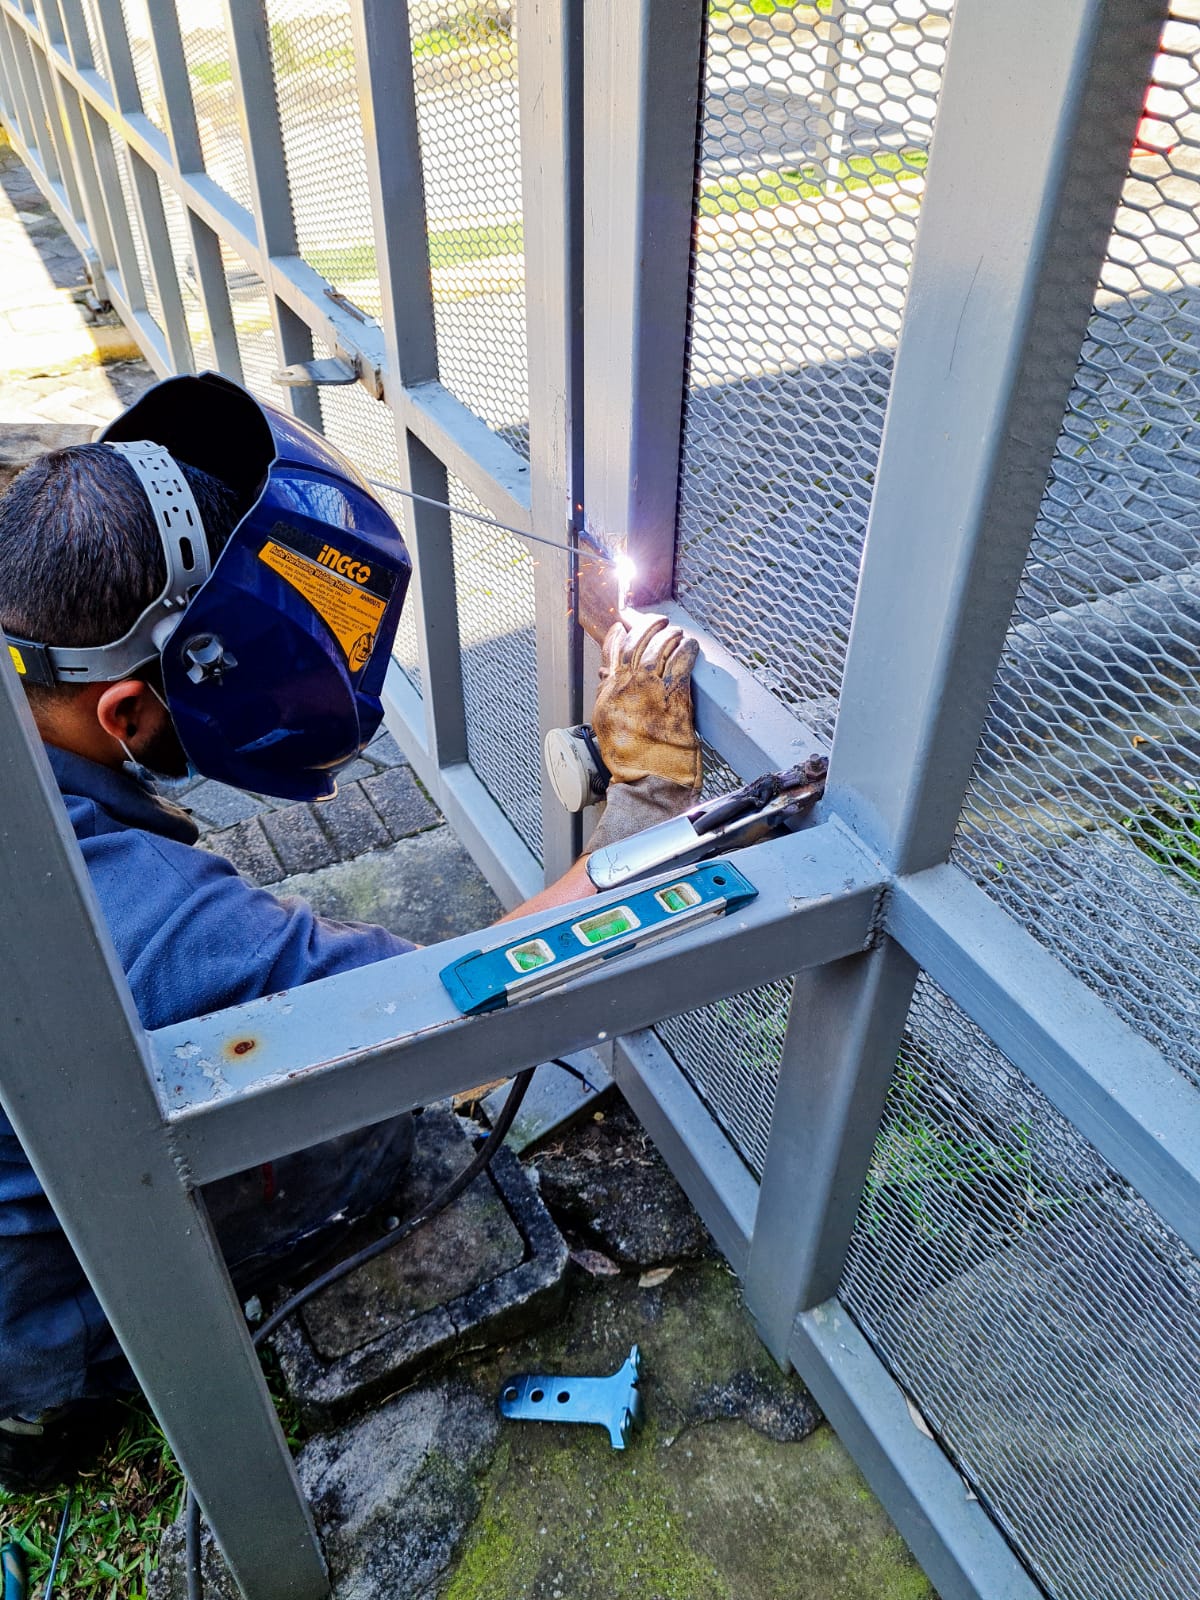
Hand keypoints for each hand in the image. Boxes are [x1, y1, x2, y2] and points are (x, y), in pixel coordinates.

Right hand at [591, 613, 700, 790]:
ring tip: (677, 632)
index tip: (625, 625)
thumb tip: (608, 678)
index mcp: (608, 696)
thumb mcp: (609, 727)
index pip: (610, 653)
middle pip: (635, 644)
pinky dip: (687, 650)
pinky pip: (681, 664)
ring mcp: (649, 693)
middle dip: (648, 627)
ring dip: (669, 636)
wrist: (648, 782)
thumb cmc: (632, 761)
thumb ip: (609, 699)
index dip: (619, 635)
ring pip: (658, 649)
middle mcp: (625, 690)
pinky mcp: (674, 699)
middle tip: (659, 620)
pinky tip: (691, 647)